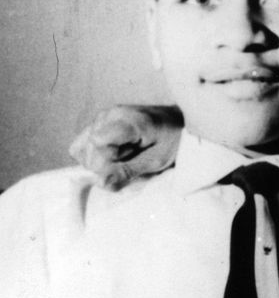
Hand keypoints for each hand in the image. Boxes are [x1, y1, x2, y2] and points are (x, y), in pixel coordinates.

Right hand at [69, 105, 183, 189]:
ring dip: (100, 160)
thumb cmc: (172, 141)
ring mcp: (101, 117)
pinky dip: (94, 155)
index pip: (98, 142)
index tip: (130, 160)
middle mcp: (110, 114)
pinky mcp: (97, 123)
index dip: (109, 160)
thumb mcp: (157, 161)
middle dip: (106, 164)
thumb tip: (100, 183)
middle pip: (89, 150)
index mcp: (129, 120)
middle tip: (133, 157)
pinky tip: (115, 153)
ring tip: (127, 153)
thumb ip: (128, 171)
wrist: (178, 123)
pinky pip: (80, 146)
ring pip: (81, 149)